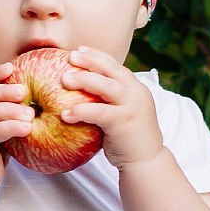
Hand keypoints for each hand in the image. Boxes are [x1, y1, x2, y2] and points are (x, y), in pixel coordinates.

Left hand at [61, 46, 163, 169]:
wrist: (146, 161)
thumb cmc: (128, 137)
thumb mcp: (122, 112)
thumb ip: (108, 100)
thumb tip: (82, 90)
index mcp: (135, 88)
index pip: (116, 65)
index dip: (97, 55)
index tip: (79, 49)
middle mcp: (136, 93)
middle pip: (111, 70)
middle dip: (90, 61)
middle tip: (70, 57)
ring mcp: (132, 107)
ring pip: (107, 86)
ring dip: (84, 80)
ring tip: (64, 79)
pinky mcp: (124, 122)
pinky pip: (99, 113)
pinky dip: (81, 111)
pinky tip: (65, 114)